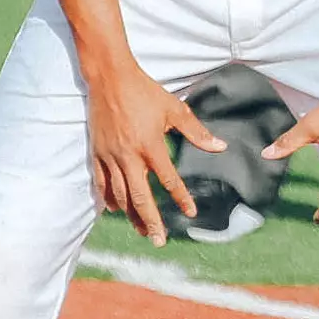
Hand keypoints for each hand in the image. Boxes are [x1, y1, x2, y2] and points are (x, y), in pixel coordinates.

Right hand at [86, 64, 226, 246]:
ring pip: (120, 194)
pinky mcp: (97, 152)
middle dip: (151, 222)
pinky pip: (102, 182)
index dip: (181, 198)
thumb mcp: (174, 109)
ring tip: (142, 231)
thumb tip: (220, 147)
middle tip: (160, 241)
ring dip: (132, 215)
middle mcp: (129, 155)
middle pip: (140, 197)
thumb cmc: (144, 91)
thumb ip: (196, 132)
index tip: (191, 213)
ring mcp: (111, 155)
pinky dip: (109, 199)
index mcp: (150, 145)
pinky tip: (116, 210)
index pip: (168, 180)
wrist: (109, 77)